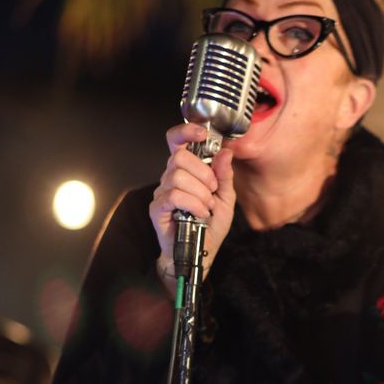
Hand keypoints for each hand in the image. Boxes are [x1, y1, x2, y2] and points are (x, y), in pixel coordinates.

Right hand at [150, 123, 235, 286]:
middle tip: (212, 190)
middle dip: (203, 172)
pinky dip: (193, 204)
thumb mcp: (225, 198)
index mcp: (187, 170)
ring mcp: (162, 192)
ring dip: (200, 193)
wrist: (201, 253)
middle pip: (179, 156)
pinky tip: (200, 214)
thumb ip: (224, 175)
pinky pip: (174, 196)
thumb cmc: (210, 225)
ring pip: (178, 177)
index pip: (177, 140)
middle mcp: (171, 177)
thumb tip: (225, 152)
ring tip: (207, 206)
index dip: (186, 131)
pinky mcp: (157, 208)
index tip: (202, 134)